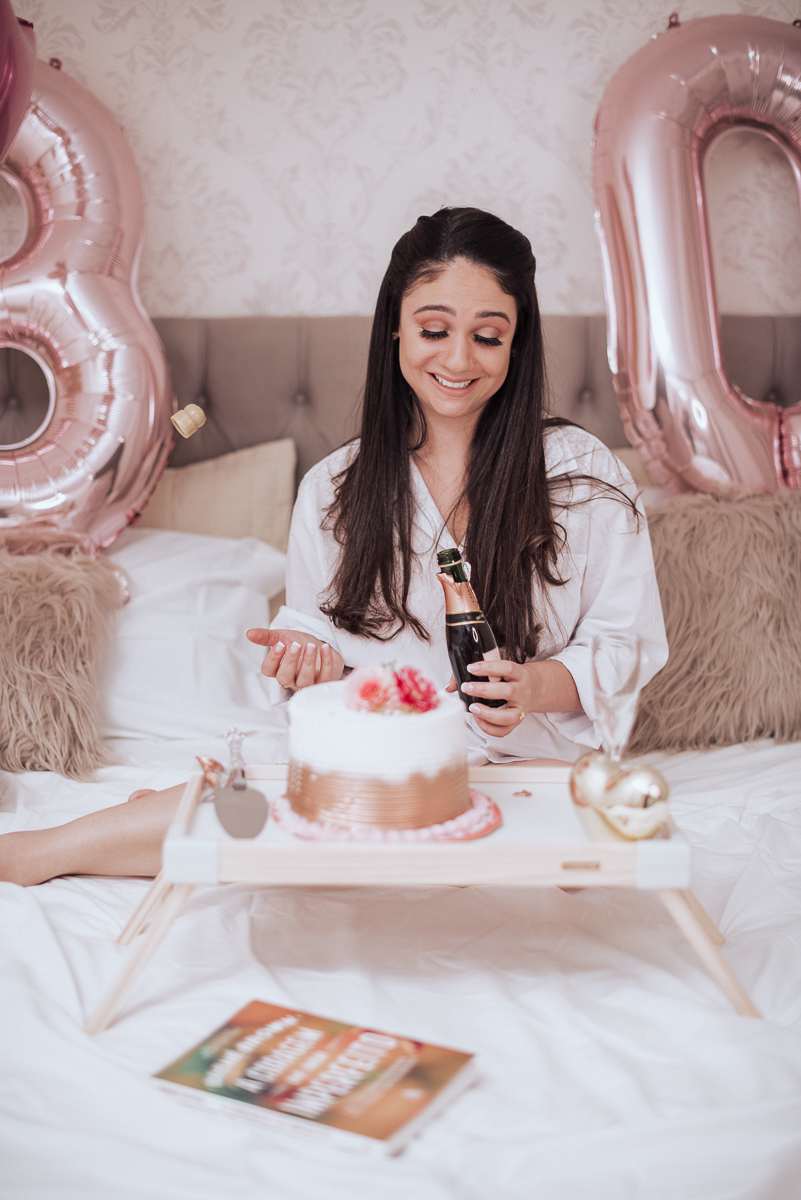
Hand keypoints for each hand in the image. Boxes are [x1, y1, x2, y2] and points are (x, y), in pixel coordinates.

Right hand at [245, 628, 343, 690]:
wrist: (321, 648)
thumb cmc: (300, 644)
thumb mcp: (283, 637)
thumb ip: (266, 636)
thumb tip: (248, 633)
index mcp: (278, 669)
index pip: (268, 670)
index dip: (273, 658)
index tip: (280, 644)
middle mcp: (291, 680)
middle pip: (284, 678)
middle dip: (290, 661)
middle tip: (296, 645)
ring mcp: (308, 683)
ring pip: (304, 681)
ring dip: (308, 663)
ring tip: (311, 646)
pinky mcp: (324, 682)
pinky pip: (325, 678)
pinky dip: (326, 663)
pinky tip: (325, 648)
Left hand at [450, 658, 579, 737]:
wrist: (534, 689)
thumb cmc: (510, 679)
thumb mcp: (500, 670)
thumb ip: (474, 674)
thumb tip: (448, 687)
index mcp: (519, 674)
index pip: (507, 668)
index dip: (489, 667)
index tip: (471, 668)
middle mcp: (523, 691)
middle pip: (508, 691)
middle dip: (484, 690)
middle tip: (466, 687)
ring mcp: (521, 708)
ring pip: (509, 715)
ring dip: (488, 713)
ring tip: (472, 708)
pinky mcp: (518, 722)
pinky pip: (504, 730)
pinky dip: (489, 727)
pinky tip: (477, 719)